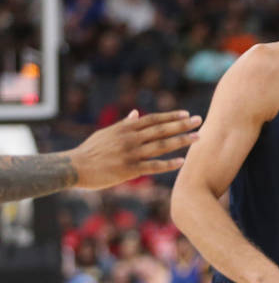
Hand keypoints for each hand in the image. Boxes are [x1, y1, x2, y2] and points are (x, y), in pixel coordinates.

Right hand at [70, 110, 201, 188]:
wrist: (75, 167)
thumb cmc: (91, 151)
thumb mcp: (106, 133)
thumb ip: (124, 124)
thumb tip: (135, 113)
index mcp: (125, 128)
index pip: (152, 119)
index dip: (170, 116)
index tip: (186, 114)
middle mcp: (130, 138)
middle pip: (161, 130)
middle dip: (181, 125)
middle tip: (199, 121)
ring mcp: (130, 154)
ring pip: (161, 145)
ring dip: (181, 141)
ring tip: (198, 137)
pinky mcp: (129, 170)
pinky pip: (153, 166)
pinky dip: (168, 164)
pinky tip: (182, 162)